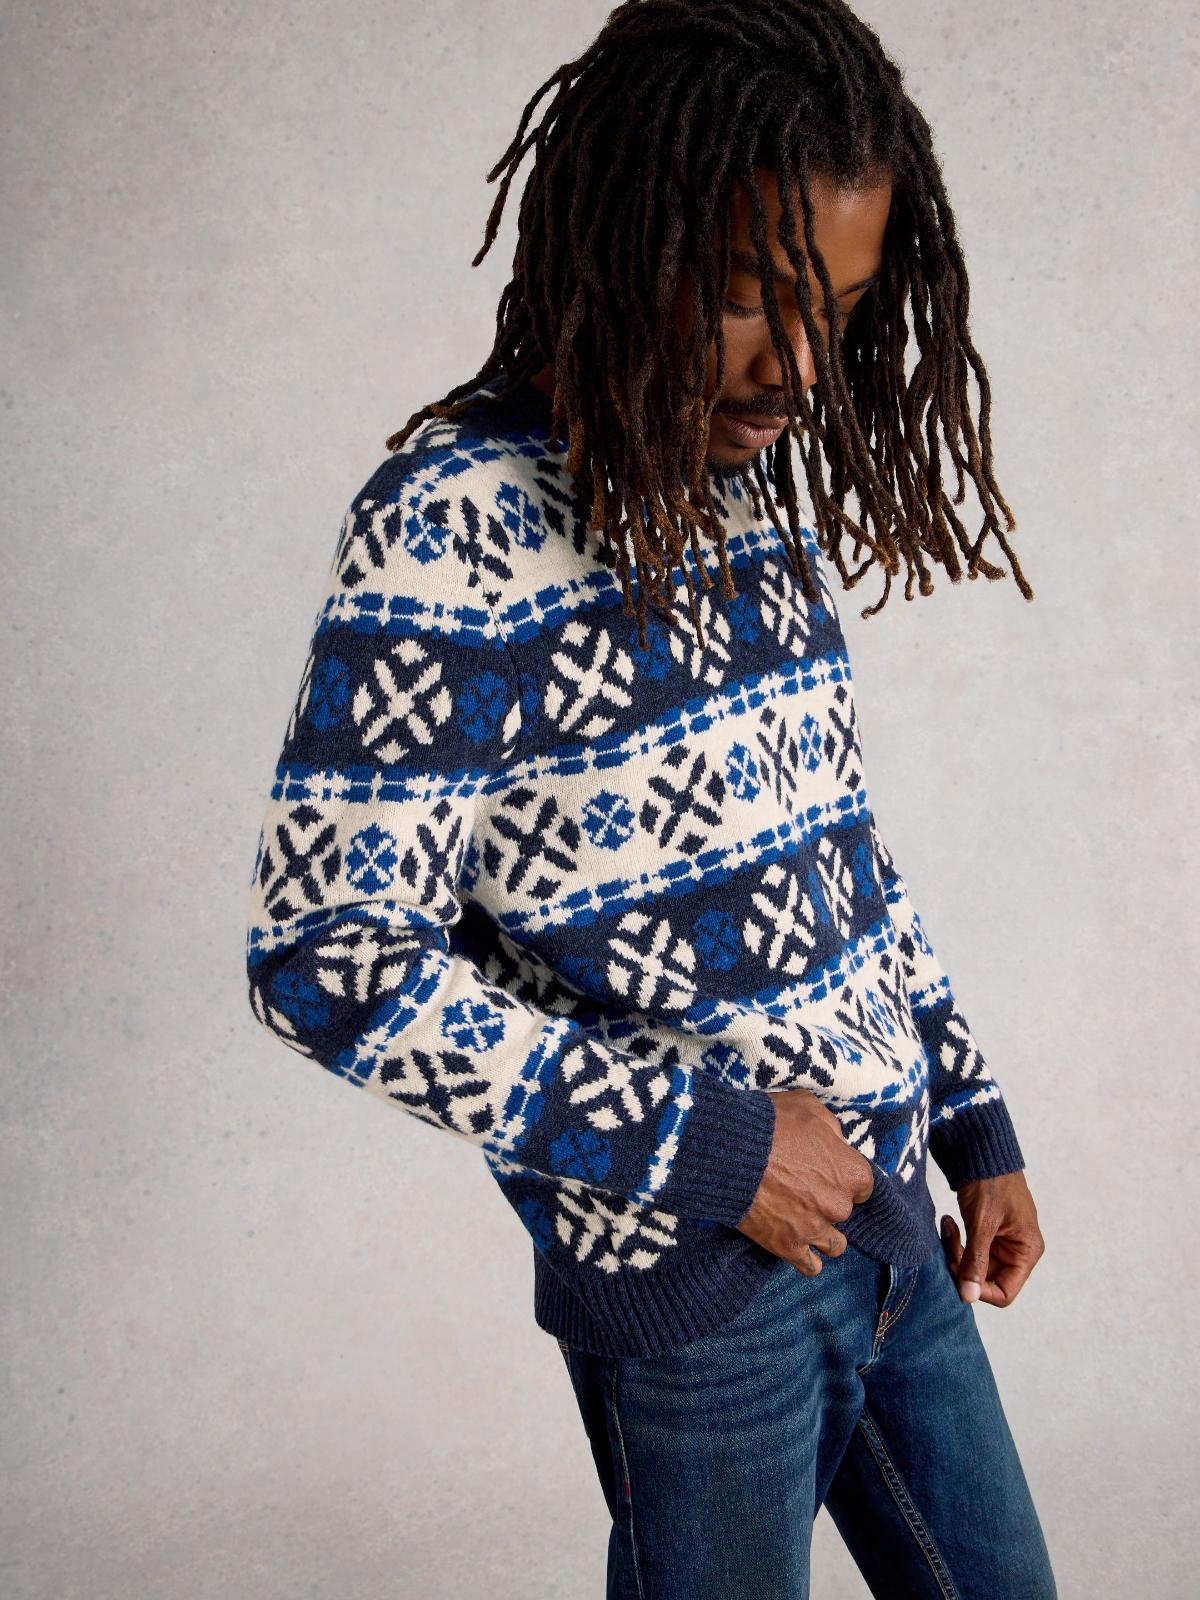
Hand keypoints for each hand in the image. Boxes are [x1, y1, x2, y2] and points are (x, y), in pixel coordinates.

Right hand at [736, 1088, 874, 1274]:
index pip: (864, 1184)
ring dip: (822, 1233)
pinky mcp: (789, 1247)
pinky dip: (807, 1259)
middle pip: (844, 1210)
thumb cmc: (770, 1125)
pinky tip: (798, 1245)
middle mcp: (840, 1205)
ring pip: (834, 1244)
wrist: (730, 1151)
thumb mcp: (807, 1106)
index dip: (843, 1176)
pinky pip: (811, 1267)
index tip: (826, 1172)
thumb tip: (836, 1141)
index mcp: (851, 1172)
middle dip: (828, 1201)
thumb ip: (830, 1127)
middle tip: (802, 1188)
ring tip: (802, 1219)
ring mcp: (815, 1229)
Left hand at [939, 1170, 1044, 1306]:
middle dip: (963, 1267)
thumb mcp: (982, 1223)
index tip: (957, 1272)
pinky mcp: (987, 1232)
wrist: (982, 1148)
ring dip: (957, 1253)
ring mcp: (1002, 1242)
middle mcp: (1018, 1251)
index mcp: (1026, 1251)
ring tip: (948, 1228)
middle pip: (987, 1280)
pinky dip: (957, 1242)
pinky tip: (949, 1223)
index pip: (1004, 1292)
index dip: (979, 1290)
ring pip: (975, 1266)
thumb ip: (976, 1261)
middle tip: (947, 1244)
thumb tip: (968, 1297)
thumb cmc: (991, 1182)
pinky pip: (970, 1250)